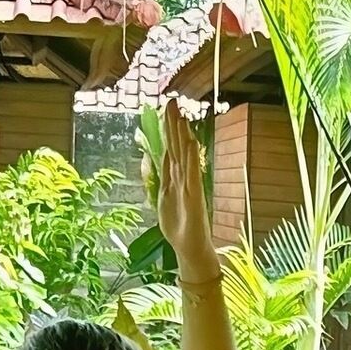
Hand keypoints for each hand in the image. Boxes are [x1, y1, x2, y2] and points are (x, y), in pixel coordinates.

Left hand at [149, 100, 216, 270]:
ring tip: (181, 116)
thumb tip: (155, 158)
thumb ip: (161, 177)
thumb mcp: (163, 196)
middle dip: (175, 124)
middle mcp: (185, 177)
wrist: (188, 248)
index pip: (171, 148)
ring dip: (183, 136)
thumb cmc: (178, 226)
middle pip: (178, 146)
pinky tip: (190, 143)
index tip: (167, 108)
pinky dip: (191, 158)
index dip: (169, 128)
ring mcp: (190, 186)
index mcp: (176, 177)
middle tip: (172, 101)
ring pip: (186, 156)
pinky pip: (192, 173)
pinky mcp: (194, 197)